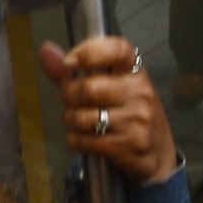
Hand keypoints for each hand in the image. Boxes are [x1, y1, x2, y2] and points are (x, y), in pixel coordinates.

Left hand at [36, 35, 178, 183]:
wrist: (157, 152)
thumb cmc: (129, 113)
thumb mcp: (111, 87)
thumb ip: (74, 72)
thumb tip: (45, 50)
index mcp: (135, 72)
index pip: (118, 50)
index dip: (90, 52)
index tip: (70, 61)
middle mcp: (140, 92)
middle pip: (89, 88)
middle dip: (68, 95)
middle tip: (69, 100)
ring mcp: (137, 119)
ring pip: (83, 117)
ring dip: (70, 121)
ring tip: (77, 121)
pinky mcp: (130, 144)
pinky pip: (85, 141)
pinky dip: (75, 140)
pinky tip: (82, 138)